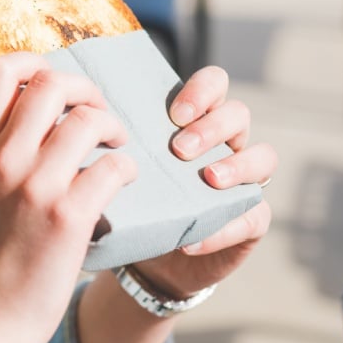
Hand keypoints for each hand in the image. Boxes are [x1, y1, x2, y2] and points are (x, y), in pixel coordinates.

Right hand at [0, 53, 136, 342]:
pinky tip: (122, 184)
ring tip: (116, 148)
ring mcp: (35, 186)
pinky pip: (114, 166)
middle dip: (86, 89)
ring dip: (113, 128)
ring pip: (89, 119)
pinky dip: (127, 170)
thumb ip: (1, 149)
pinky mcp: (68, 217)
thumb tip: (35, 112)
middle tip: (97, 115)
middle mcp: (3, 159)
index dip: (34, 62)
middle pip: (50, 82)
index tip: (55, 87)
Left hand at [134, 66, 276, 298]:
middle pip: (239, 114)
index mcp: (197, 120)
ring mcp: (245, 179)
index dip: (202, 90)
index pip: (215, 83)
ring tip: (208, 179)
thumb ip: (118, 143)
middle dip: (212, 126)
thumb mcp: (126, 169)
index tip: (174, 112)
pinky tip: (192, 240)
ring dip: (236, 165)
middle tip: (180, 147)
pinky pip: (254, 216)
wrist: (147, 259)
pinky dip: (223, 228)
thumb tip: (78, 119)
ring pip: (263, 157)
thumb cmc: (136, 199)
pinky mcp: (251, 219)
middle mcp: (226, 143)